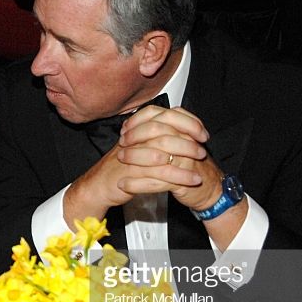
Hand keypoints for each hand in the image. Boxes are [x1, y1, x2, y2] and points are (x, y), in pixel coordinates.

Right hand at [64, 106, 216, 222]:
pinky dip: (180, 177)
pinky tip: (192, 180)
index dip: (187, 121)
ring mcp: (133, 154)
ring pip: (165, 150)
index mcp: (137, 127)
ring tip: (200, 164)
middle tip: (203, 148)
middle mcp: (134, 137)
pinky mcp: (133, 173)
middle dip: (189, 139)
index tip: (202, 132)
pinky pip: (161, 173)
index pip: (166, 115)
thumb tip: (180, 128)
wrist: (98, 185)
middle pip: (166, 130)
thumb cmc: (119, 167)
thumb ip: (154, 135)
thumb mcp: (136, 146)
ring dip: (186, 158)